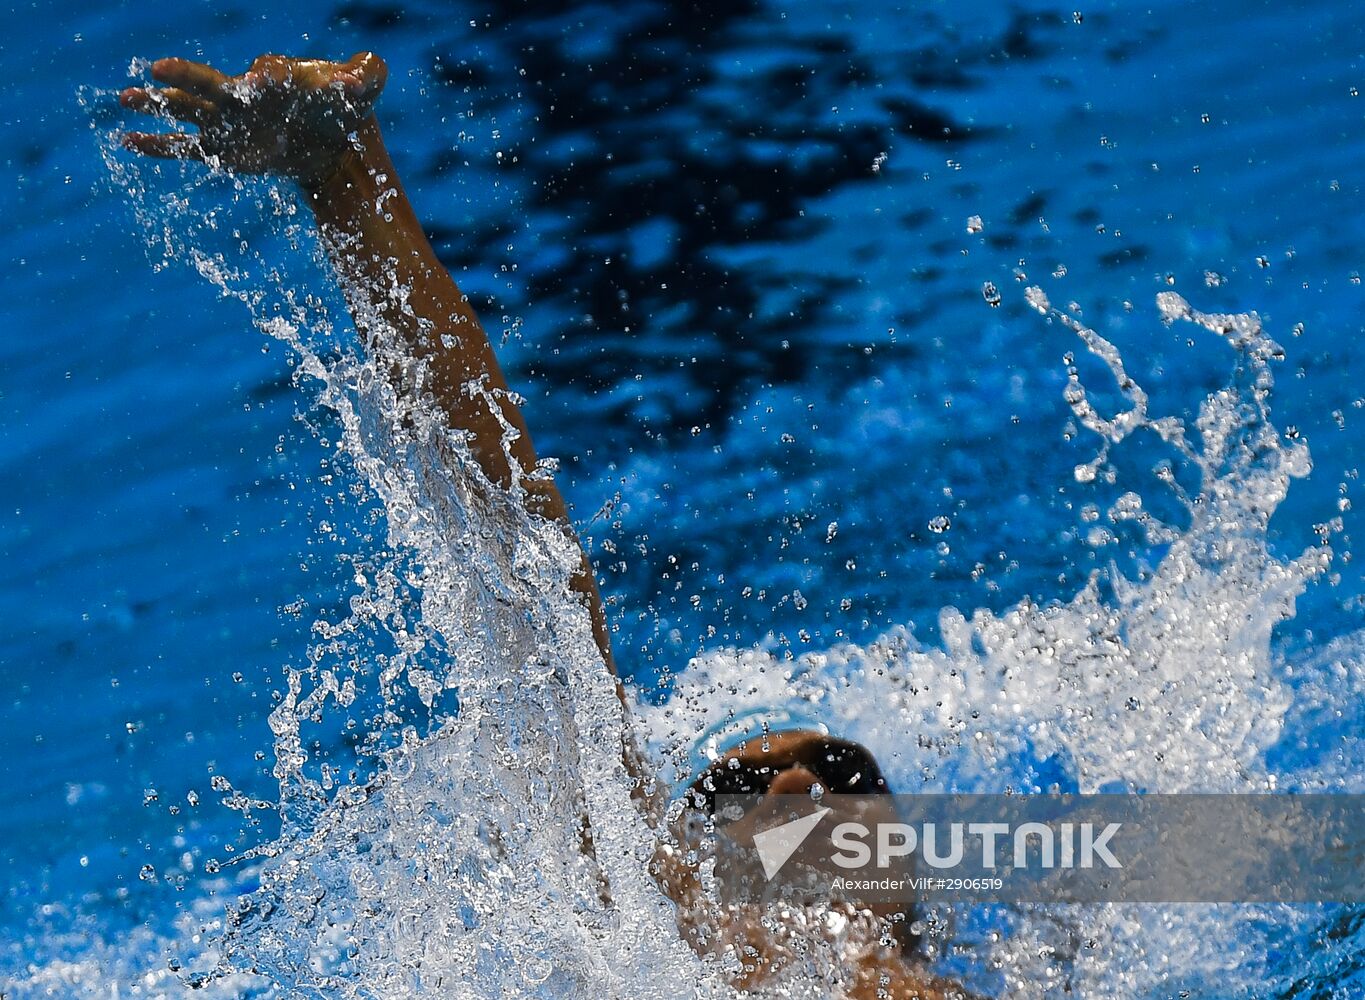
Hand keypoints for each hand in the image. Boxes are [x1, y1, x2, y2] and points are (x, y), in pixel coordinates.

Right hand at [120, 52, 387, 186]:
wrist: (332, 141)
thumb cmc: (344, 106)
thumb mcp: (365, 87)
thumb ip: (367, 73)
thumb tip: (357, 78)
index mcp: (277, 77)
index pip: (268, 72)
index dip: (269, 76)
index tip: (266, 79)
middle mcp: (244, 95)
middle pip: (210, 82)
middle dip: (187, 77)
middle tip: (158, 67)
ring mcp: (229, 122)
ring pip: (186, 109)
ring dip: (157, 103)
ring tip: (124, 97)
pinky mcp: (224, 150)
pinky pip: (185, 148)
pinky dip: (158, 146)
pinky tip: (128, 140)